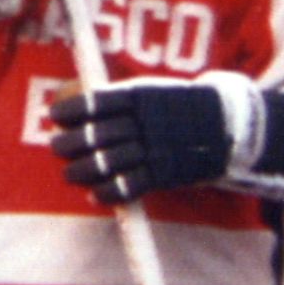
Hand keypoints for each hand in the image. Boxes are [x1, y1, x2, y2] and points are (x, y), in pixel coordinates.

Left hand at [51, 72, 283, 202]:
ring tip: (70, 173)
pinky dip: (107, 193)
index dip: (71, 110)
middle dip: (70, 143)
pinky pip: (128, 186)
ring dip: (82, 171)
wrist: (229, 127)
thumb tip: (83, 101)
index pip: (96, 102)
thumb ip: (123, 98)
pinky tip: (94, 194)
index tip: (55, 116)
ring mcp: (154, 149)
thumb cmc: (183, 106)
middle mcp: (145, 122)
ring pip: (107, 163)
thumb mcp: (155, 90)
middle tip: (56, 147)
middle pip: (96, 135)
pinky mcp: (164, 174)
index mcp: (141, 96)